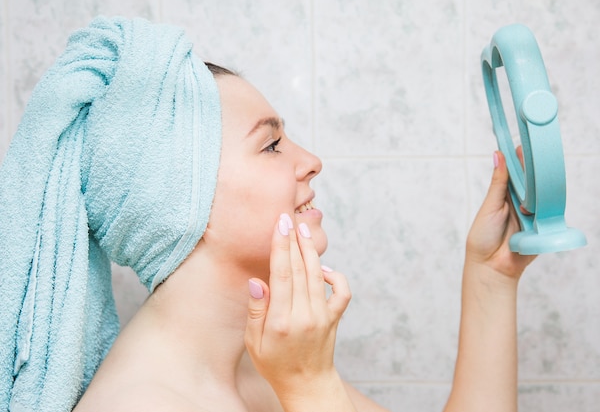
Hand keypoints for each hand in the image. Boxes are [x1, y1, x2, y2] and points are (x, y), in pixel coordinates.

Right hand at [245, 213, 352, 408]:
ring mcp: (323, 316)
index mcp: (280, 321)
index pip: (282, 274)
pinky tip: (321, 267)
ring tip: (302, 229)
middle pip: (300, 268)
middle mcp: (304, 315)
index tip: (279, 224)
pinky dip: (334, 274)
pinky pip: (341, 291)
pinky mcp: (335, 318)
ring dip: (310, 249)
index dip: (280, 246)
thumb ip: (256, 310)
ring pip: (317, 274)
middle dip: (294, 240)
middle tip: (289, 217)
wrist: (307, 385)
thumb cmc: (275, 364)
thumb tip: (257, 281)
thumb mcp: (254, 342)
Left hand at [465, 150, 535, 279]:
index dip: (519, 161)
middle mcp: (520, 203)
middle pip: (531, 183)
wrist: (491, 266)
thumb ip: (498, 182)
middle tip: (535, 155)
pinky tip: (546, 201)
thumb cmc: (483, 236)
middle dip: (533, 171)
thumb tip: (498, 154)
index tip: (523, 145)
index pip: (515, 174)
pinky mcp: (542, 228)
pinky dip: (548, 208)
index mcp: (504, 196)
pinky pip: (549, 214)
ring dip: (538, 191)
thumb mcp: (490, 205)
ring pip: (541, 197)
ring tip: (537, 180)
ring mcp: (532, 215)